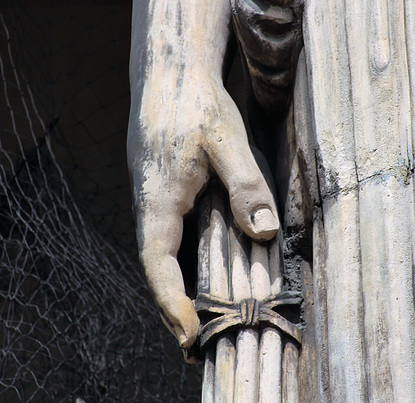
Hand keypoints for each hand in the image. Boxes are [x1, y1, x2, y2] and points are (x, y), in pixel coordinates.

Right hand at [128, 76, 278, 351]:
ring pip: (162, 253)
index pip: (158, 265)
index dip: (171, 304)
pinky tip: (201, 270)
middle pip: (157, 268)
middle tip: (196, 342)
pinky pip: (169, 236)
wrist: (171, 73)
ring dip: (177, 287)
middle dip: (173, 306)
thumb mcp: (227, 141)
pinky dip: (181, 263)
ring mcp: (154, 198)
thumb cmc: (196, 103)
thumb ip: (245, 185)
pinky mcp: (163, 190)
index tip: (190, 336)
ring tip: (198, 319)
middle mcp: (151, 205)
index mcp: (158, 200)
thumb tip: (264, 232)